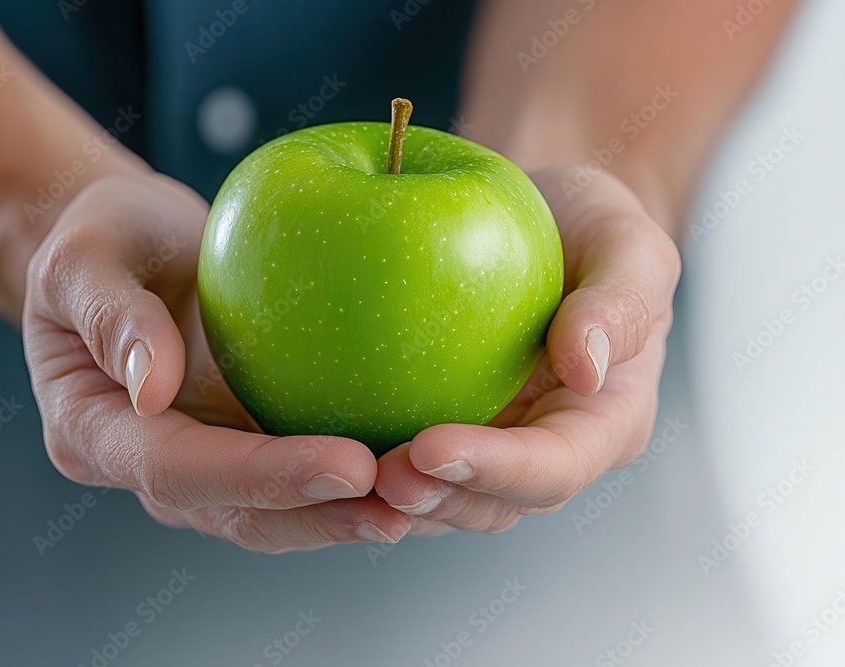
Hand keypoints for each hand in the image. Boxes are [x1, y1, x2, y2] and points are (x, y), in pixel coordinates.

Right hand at [23, 174, 410, 552]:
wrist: (128, 248)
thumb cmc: (103, 235)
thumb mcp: (85, 249)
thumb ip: (108, 312)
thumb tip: (150, 385)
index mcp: (94, 430)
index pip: (179, 469)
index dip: (264, 476)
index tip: (347, 465)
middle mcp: (148, 465)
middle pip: (238, 513)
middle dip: (321, 515)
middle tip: (404, 502)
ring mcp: (201, 460)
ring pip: (276, 512)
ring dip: (347, 515)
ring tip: (424, 502)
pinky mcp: (244, 442)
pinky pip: (298, 477)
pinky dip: (350, 483)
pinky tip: (411, 468)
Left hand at [374, 167, 680, 534]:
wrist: (539, 221)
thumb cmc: (589, 226)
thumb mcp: (626, 243)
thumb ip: (621, 302)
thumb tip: (586, 370)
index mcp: (607, 419)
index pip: (559, 464)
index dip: (498, 469)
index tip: (431, 447)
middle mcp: (551, 447)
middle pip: (498, 502)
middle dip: (440, 498)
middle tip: (379, 477)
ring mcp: (497, 444)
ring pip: (451, 499)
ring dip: (404, 498)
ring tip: (351, 475)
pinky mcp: (448, 427)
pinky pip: (412, 463)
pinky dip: (375, 466)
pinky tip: (331, 449)